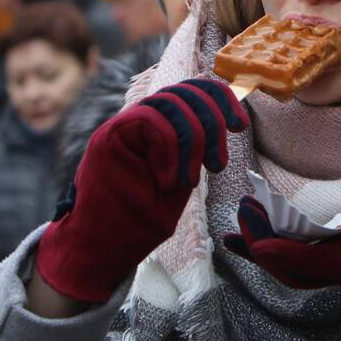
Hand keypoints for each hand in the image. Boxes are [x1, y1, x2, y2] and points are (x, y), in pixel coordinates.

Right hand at [36, 79, 248, 302]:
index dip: (219, 98)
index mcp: (159, 128)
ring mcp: (122, 125)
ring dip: (192, 140)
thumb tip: (221, 122)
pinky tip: (169, 179)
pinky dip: (170, 147)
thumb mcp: (179, 180)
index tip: (240, 125)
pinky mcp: (108, 136)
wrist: (100, 249)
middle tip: (217, 164)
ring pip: (170, 102)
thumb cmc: (138, 221)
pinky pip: (150, 119)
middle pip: (185, 91)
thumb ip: (193, 151)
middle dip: (213, 122)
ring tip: (189, 179)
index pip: (191, 91)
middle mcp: (139, 120)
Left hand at [224, 134, 340, 339]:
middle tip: (242, 216)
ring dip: (266, 255)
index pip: (303, 259)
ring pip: (294, 275)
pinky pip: (304, 272)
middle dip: (261, 246)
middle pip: (289, 271)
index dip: (273, 246)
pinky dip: (282, 258)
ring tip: (237, 236)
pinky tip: (268, 245)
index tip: (251, 232)